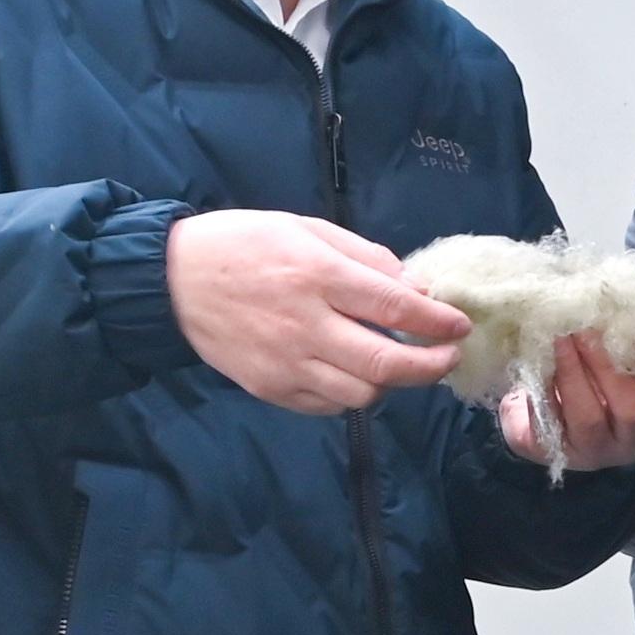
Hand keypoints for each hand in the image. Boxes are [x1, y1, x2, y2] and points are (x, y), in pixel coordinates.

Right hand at [167, 210, 466, 415]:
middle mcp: (305, 324)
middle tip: (447, 357)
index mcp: (317, 275)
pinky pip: (328, 405)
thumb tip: (413, 289)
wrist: (175, 279)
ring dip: (391, 383)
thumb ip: (364, 257)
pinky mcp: (270, 388)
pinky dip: (352, 394)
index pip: (394, 309)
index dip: (436, 322)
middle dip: (430, 365)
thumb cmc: (245, 243)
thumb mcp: (307, 228)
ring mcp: (286, 363)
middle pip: (386, 363)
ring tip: (398, 363)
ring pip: (361, 394)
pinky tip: (354, 373)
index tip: (459, 326)